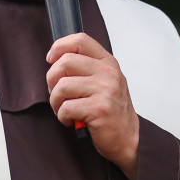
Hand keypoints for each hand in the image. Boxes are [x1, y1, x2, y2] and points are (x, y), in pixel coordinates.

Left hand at [45, 33, 139, 178]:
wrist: (128, 139)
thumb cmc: (111, 112)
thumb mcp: (104, 82)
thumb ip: (86, 68)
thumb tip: (55, 59)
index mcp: (107, 63)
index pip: (80, 40)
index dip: (59, 46)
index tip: (51, 59)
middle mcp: (108, 73)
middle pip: (65, 62)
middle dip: (52, 80)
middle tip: (57, 94)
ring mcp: (106, 90)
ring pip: (62, 86)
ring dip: (56, 102)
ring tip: (64, 109)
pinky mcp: (100, 109)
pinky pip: (66, 107)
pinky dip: (62, 116)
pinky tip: (71, 120)